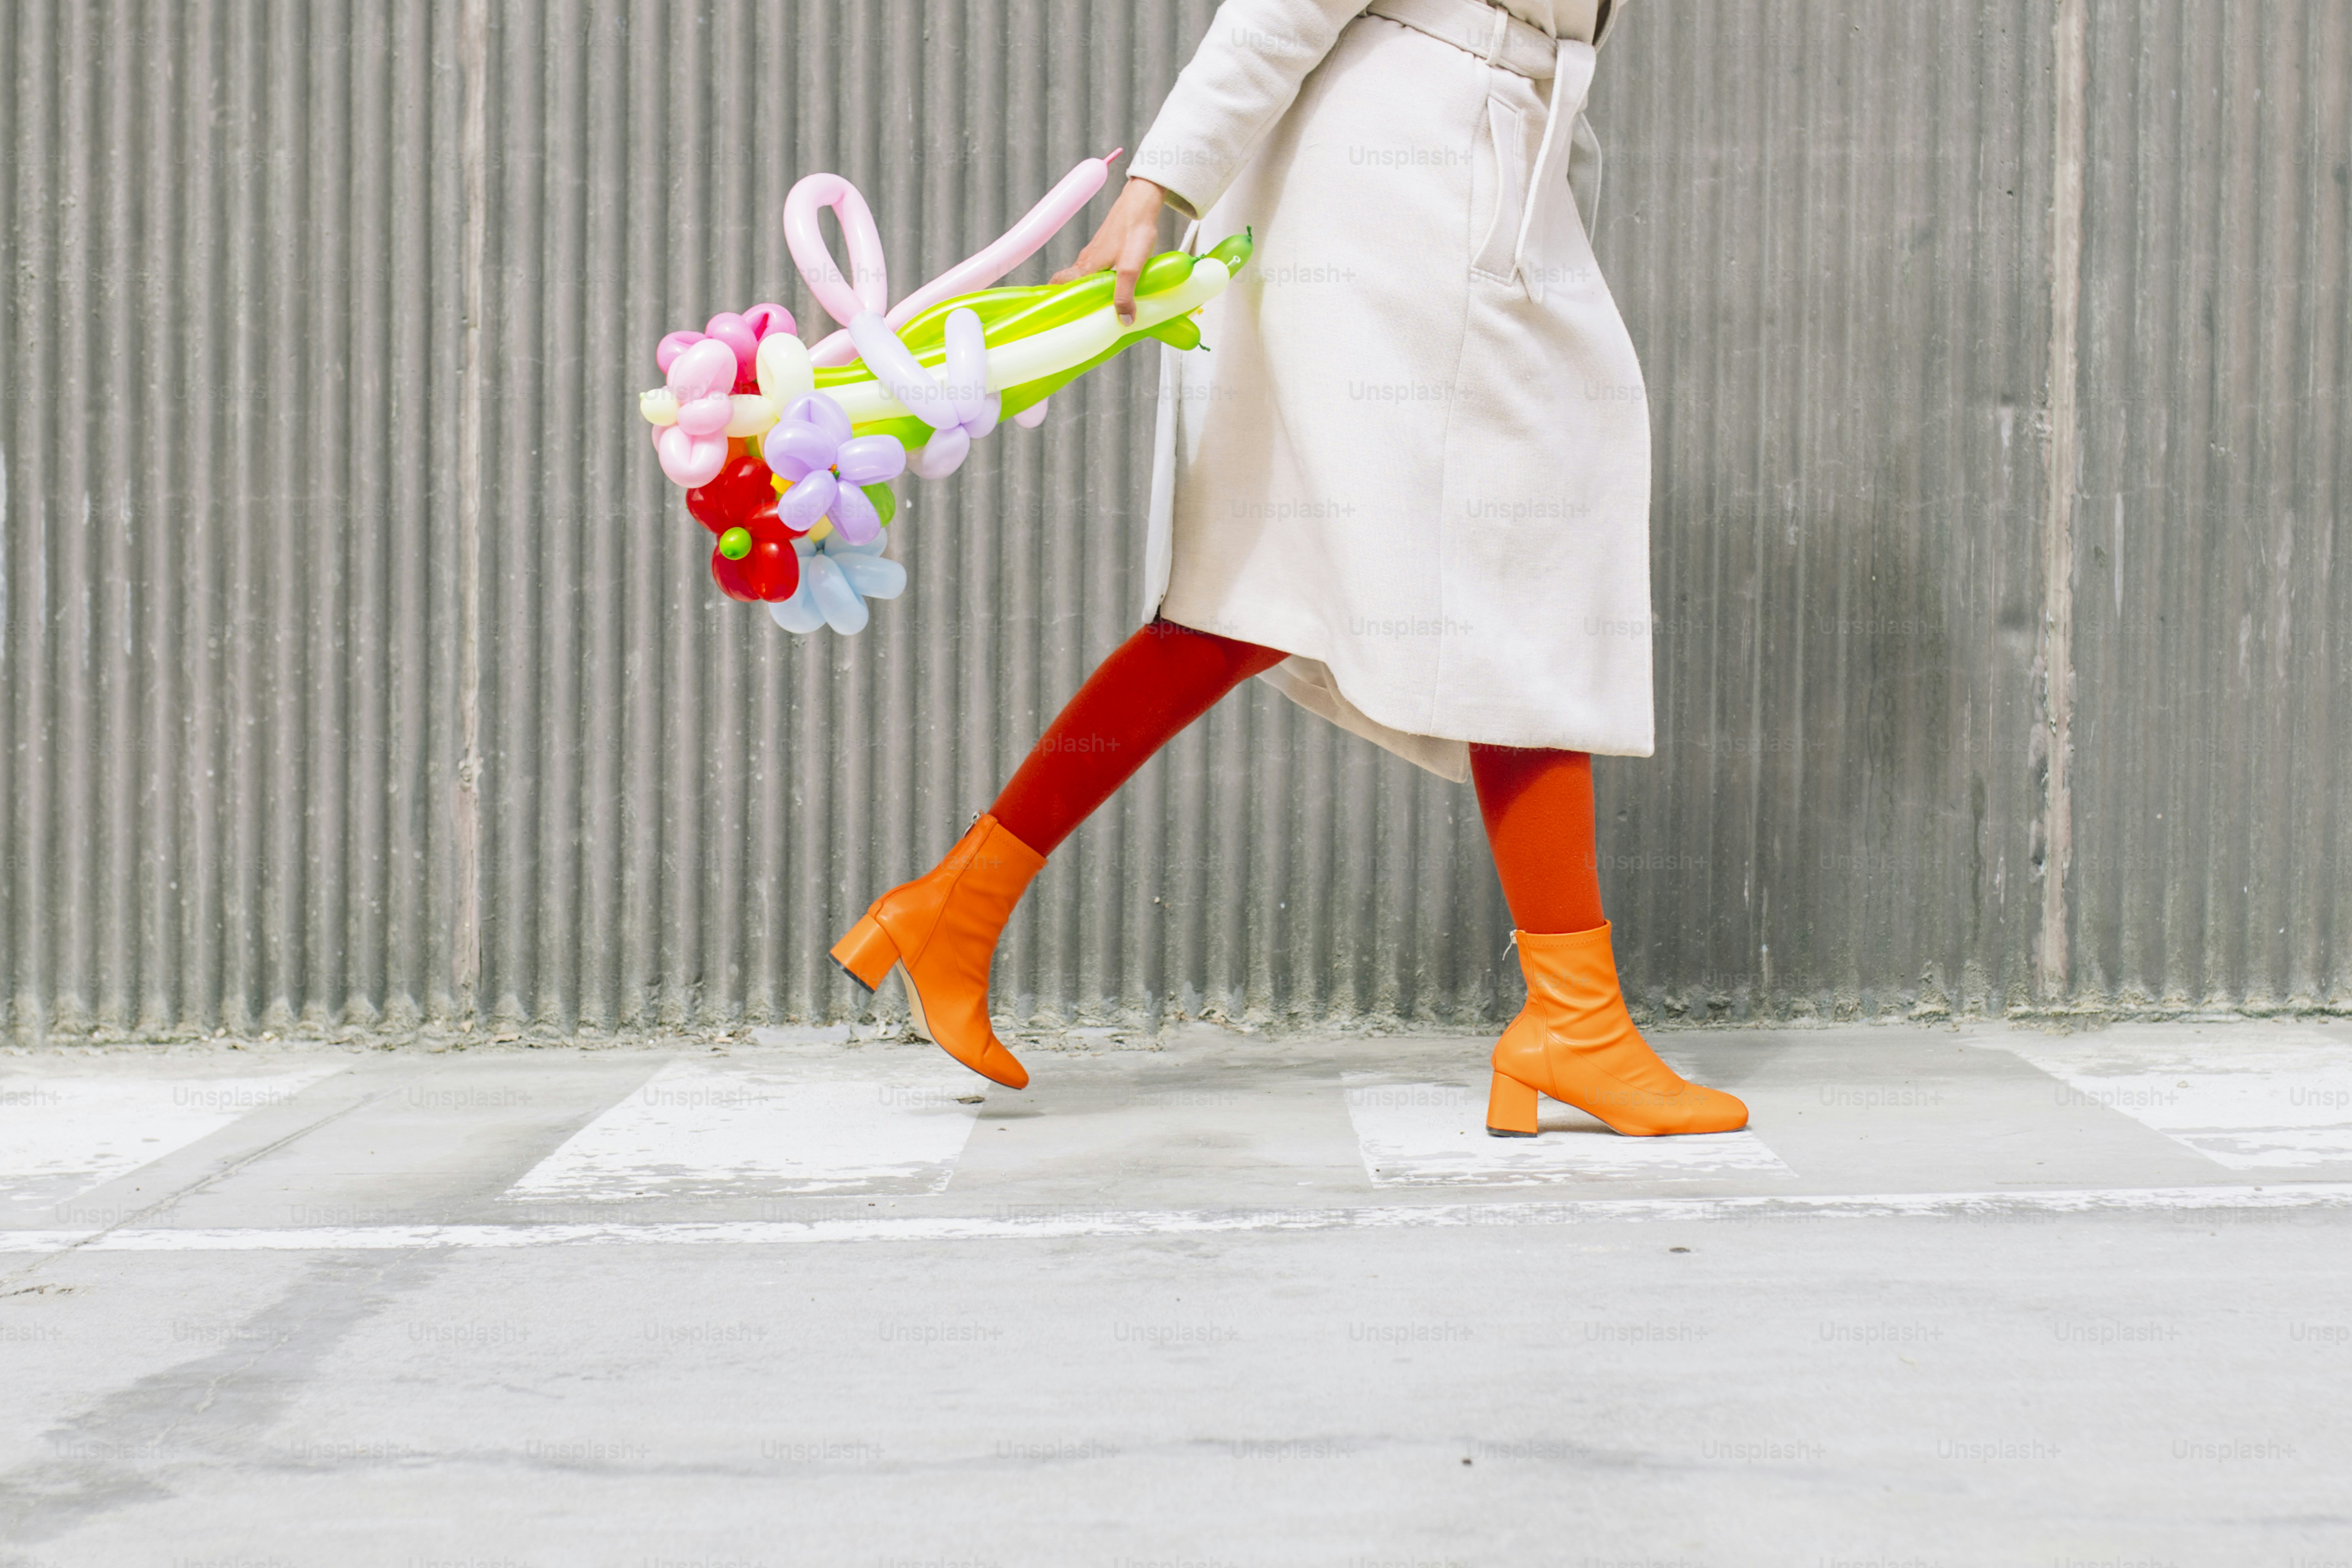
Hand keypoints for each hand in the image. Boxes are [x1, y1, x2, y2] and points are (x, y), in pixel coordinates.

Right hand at [1051, 177, 1168, 323]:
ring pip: (1084, 274)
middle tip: (1076, 313)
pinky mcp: (1106, 246)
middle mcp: (1087, 259)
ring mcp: (1096, 252)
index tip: (1053, 311)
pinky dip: (1097, 278)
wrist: (1141, 203)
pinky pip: (1096, 266)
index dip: (1054, 296)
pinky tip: (1111, 284)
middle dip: (1070, 296)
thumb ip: (1125, 294)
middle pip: (1070, 280)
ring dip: (1085, 288)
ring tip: (1096, 305)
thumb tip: (1124, 320)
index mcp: (1087, 266)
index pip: (1060, 282)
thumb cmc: (1134, 232)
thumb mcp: (1131, 268)